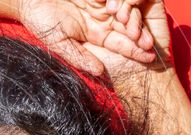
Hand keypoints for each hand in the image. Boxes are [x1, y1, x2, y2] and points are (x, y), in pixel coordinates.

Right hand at [17, 0, 156, 75]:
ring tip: (136, 26)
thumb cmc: (41, 21)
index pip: (119, 43)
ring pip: (126, 9)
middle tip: (148, 42)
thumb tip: (100, 72)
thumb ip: (80, 56)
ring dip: (133, 17)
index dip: (134, 50)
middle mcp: (102, 19)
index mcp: (94, 34)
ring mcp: (101, 3)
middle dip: (139, 34)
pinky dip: (122, 0)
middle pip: (127, 26)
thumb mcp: (59, 43)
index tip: (149, 57)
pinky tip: (118, 7)